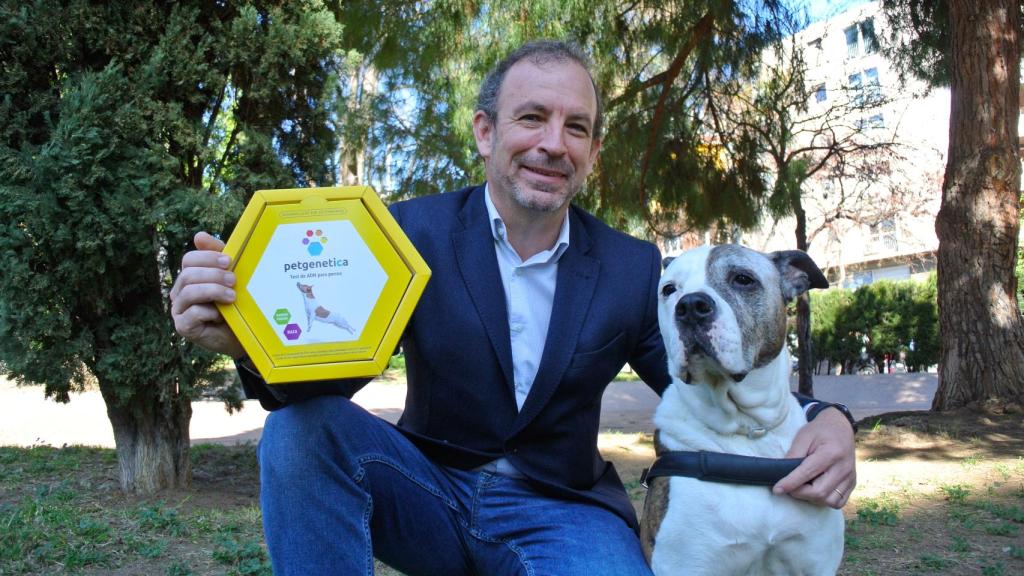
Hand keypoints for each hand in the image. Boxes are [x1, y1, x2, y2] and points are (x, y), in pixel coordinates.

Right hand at [169, 232, 244, 358]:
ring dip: (213, 291)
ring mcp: (179, 310)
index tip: (229, 261)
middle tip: (233, 280)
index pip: (189, 260)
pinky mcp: (184, 327)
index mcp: (189, 277)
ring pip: (189, 292)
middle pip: (188, 274)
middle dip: (213, 275)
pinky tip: (221, 315)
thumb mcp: (230, 278)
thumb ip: (218, 256)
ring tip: (232, 296)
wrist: (243, 336)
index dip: (207, 257)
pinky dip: (209, 312)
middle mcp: (180, 292)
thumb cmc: (236, 305)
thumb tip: (199, 235)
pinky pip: (192, 313)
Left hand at [773, 406, 855, 507]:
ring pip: (829, 501)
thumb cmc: (819, 431)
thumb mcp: (803, 436)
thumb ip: (793, 455)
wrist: (840, 427)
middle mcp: (844, 468)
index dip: (791, 483)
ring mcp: (850, 477)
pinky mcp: (852, 483)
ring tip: (803, 487)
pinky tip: (815, 490)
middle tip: (789, 487)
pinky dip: (824, 501)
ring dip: (812, 498)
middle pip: (820, 492)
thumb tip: (782, 474)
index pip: (808, 473)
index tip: (777, 489)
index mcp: (831, 453)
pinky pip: (838, 502)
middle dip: (800, 493)